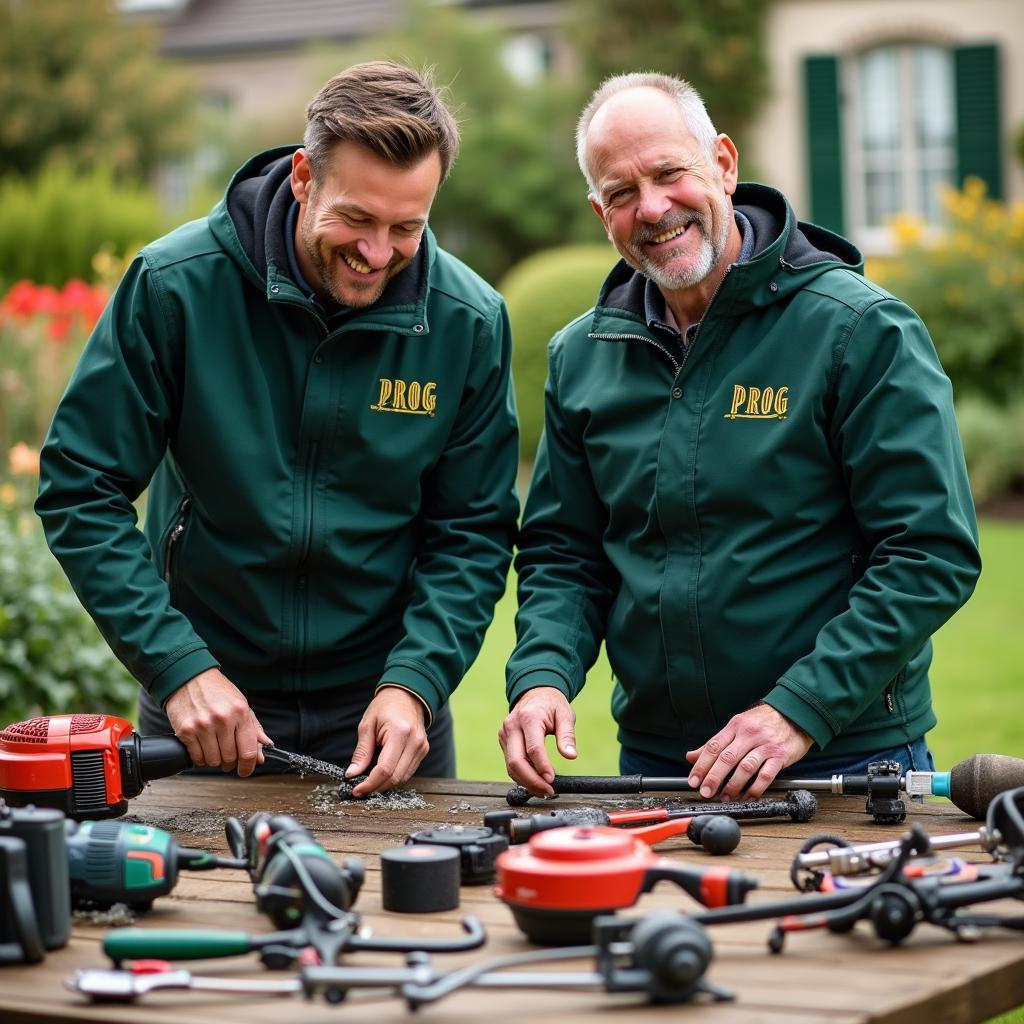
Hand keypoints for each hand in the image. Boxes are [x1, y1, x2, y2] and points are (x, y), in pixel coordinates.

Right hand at [164, 668, 270, 776]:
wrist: (188, 677)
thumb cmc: (217, 691)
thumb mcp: (241, 704)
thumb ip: (253, 729)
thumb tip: (263, 752)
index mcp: (240, 712)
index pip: (249, 751)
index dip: (248, 766)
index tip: (245, 770)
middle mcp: (222, 719)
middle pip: (230, 758)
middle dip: (230, 762)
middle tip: (228, 757)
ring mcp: (203, 726)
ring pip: (213, 761)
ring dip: (215, 760)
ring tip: (215, 748)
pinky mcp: (185, 731)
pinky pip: (196, 758)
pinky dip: (201, 758)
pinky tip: (202, 747)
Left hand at [346, 686, 428, 795]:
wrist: (407, 695)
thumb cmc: (385, 706)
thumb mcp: (367, 725)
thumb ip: (361, 752)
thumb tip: (352, 774)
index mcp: (400, 733)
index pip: (385, 768)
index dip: (370, 784)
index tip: (356, 790)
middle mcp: (414, 742)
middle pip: (396, 777)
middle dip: (376, 787)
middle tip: (360, 789)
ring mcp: (422, 747)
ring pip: (403, 778)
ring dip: (385, 784)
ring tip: (369, 783)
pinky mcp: (423, 750)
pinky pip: (408, 771)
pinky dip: (394, 777)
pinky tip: (382, 775)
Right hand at [498, 687, 576, 797]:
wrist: (535, 692)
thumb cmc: (551, 704)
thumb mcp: (565, 715)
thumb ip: (567, 736)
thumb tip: (570, 756)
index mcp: (528, 718)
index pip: (532, 748)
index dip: (542, 767)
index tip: (551, 780)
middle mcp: (512, 726)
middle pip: (516, 761)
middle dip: (531, 781)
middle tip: (548, 792)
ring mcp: (505, 734)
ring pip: (510, 766)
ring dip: (526, 782)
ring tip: (544, 791)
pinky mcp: (504, 741)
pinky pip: (510, 763)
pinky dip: (521, 776)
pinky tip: (535, 782)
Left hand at [685, 704, 811, 799]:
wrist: (794, 714)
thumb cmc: (764, 722)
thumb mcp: (737, 726)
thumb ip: (716, 743)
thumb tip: (692, 756)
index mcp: (735, 726)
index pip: (713, 746)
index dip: (701, 765)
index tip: (694, 780)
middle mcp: (748, 734)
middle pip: (727, 758)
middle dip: (713, 777)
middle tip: (706, 792)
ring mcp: (765, 745)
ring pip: (745, 768)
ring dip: (733, 786)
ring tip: (725, 797)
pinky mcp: (780, 756)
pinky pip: (766, 775)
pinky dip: (755, 789)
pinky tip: (748, 797)